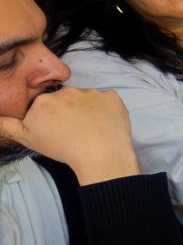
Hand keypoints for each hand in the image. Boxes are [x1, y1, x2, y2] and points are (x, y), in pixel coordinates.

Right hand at [0, 88, 137, 186]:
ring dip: (86, 110)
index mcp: (44, 101)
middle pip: (65, 100)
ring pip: (86, 99)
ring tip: (89, 129)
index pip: (45, 106)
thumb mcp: (27, 139)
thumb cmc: (62, 148)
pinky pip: (106, 100)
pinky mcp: (111, 96)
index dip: (50, 119)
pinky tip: (103, 124)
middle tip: (72, 131)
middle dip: (67, 112)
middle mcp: (66, 91)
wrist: (99, 153)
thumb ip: (7, 125)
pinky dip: (105, 110)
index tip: (56, 130)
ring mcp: (91, 92)